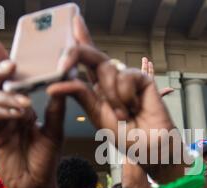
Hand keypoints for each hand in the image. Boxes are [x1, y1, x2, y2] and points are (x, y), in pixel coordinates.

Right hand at [0, 15, 92, 187]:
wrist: (38, 183)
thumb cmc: (46, 157)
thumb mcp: (56, 128)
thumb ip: (56, 106)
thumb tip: (64, 79)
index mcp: (23, 105)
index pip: (13, 79)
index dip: (2, 58)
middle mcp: (10, 110)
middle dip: (1, 70)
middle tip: (12, 65)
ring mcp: (1, 121)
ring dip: (10, 97)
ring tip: (26, 105)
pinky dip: (5, 111)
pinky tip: (19, 115)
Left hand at [47, 44, 181, 182]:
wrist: (151, 147)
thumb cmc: (127, 136)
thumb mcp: (96, 116)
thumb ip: (80, 96)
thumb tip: (55, 84)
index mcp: (97, 89)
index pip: (86, 61)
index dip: (80, 39)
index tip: (73, 20)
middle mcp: (110, 80)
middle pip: (92, 55)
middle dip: (77, 52)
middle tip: (64, 61)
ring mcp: (126, 78)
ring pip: (106, 69)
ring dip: (112, 97)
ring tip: (124, 115)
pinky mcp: (142, 78)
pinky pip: (124, 76)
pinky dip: (126, 95)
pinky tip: (135, 107)